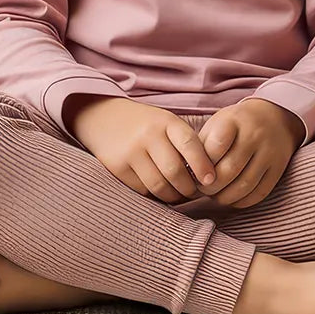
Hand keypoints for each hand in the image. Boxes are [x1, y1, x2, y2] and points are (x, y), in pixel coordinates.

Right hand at [65, 95, 218, 203]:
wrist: (103, 117)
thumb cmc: (145, 125)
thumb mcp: (165, 123)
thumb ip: (185, 144)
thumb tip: (207, 177)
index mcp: (165, 122)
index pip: (189, 144)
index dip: (203, 165)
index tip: (210, 180)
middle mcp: (148, 135)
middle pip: (175, 172)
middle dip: (188, 188)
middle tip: (193, 192)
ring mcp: (131, 151)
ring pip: (159, 186)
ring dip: (173, 196)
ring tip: (178, 194)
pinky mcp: (117, 167)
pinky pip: (143, 190)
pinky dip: (155, 195)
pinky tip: (159, 191)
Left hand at [195, 98, 305, 208]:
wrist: (274, 116)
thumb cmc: (236, 124)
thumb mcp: (218, 123)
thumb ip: (204, 145)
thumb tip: (189, 174)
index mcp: (234, 120)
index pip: (215, 146)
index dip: (201, 165)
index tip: (194, 173)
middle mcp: (254, 135)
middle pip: (230, 169)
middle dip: (211, 186)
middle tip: (202, 189)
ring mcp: (269, 153)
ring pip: (245, 185)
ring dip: (225, 197)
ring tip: (215, 196)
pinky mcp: (278, 169)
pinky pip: (259, 193)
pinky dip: (242, 201)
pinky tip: (232, 199)